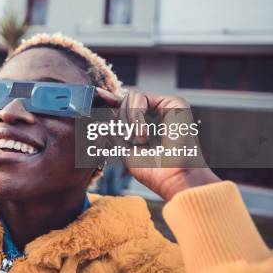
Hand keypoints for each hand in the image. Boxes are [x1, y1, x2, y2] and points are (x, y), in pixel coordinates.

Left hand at [96, 88, 219, 200]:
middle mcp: (159, 112)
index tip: (98, 93)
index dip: (113, 99)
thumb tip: (102, 122)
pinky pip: (140, 98)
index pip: (128, 107)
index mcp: (150, 123)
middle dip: (121, 120)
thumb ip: (115, 134)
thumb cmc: (154, 171)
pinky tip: (144, 135)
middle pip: (126, 101)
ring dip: (128, 120)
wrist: (173, 179)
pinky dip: (135, 116)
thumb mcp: (127, 152)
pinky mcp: (174, 103)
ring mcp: (167, 106)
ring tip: (139, 140)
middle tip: (129, 140)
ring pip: (131, 97)